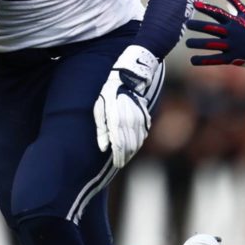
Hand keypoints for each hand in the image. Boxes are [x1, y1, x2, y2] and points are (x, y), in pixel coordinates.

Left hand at [93, 45, 158, 168]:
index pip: (119, 146)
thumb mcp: (99, 110)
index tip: (116, 164)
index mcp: (118, 121)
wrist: (127, 80)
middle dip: (125, 157)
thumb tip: (103, 148)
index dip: (118, 157)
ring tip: (125, 157)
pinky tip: (133, 145)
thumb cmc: (108, 95)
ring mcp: (140, 120)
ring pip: (138, 142)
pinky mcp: (145, 118)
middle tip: (120, 163)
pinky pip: (143, 135)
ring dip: (132, 151)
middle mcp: (130, 123)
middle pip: (130, 147)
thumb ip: (101, 129)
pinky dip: (138, 142)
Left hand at [185, 0, 244, 65]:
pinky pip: (215, 59)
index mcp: (233, 21)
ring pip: (211, 44)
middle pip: (211, 28)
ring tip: (187, 42)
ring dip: (198, 43)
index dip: (206, 8)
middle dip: (198, 26)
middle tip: (187, 24)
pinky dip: (203, 60)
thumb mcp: (244, 12)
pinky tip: (192, 60)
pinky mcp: (232, 58)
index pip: (217, 13)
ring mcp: (231, 46)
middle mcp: (231, 33)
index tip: (194, 4)